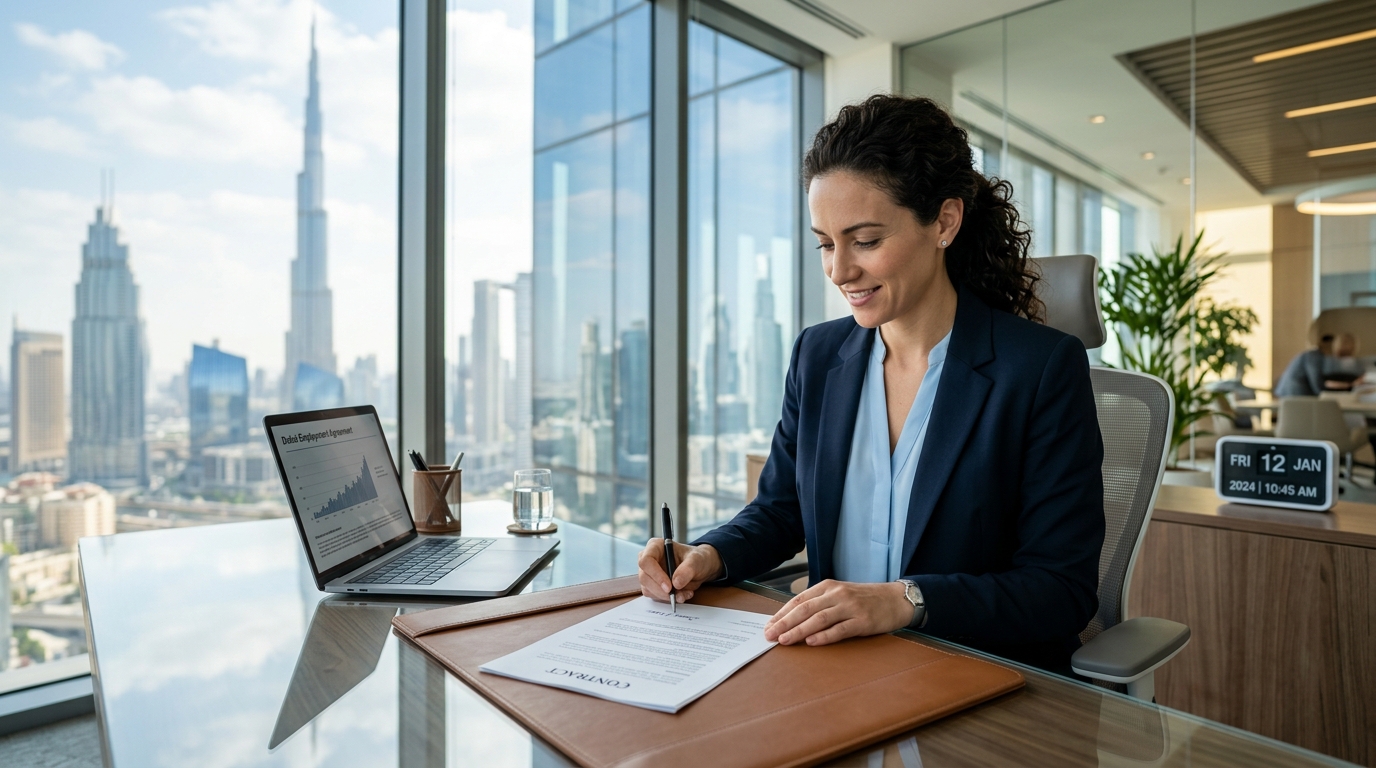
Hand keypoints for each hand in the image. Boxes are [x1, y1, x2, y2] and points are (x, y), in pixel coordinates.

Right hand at [637, 540, 723, 603]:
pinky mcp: (652, 585)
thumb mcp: (696, 560)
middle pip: (644, 577)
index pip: (646, 561)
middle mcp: (649, 559)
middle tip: (676, 595)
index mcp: (655, 546)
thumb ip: (687, 569)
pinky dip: (667, 599)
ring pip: (648, 589)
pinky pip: (654, 596)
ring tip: (684, 594)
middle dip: (660, 590)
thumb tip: (676, 583)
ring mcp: (649, 573)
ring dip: (666, 596)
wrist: (699, 569)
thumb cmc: (696, 559)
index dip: (656, 575)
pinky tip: (681, 595)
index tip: (669, 587)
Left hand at [763, 580, 912, 645]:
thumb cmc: (865, 599)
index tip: (768, 625)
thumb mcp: (840, 594)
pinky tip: (811, 642)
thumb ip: (819, 603)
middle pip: (805, 609)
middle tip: (769, 635)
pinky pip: (840, 629)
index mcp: (828, 586)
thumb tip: (792, 619)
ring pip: (819, 619)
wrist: (896, 599)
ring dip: (799, 630)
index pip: (799, 600)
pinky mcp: (862, 621)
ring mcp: (850, 607)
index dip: (782, 613)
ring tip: (784, 640)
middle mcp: (837, 594)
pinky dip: (824, 636)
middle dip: (784, 623)